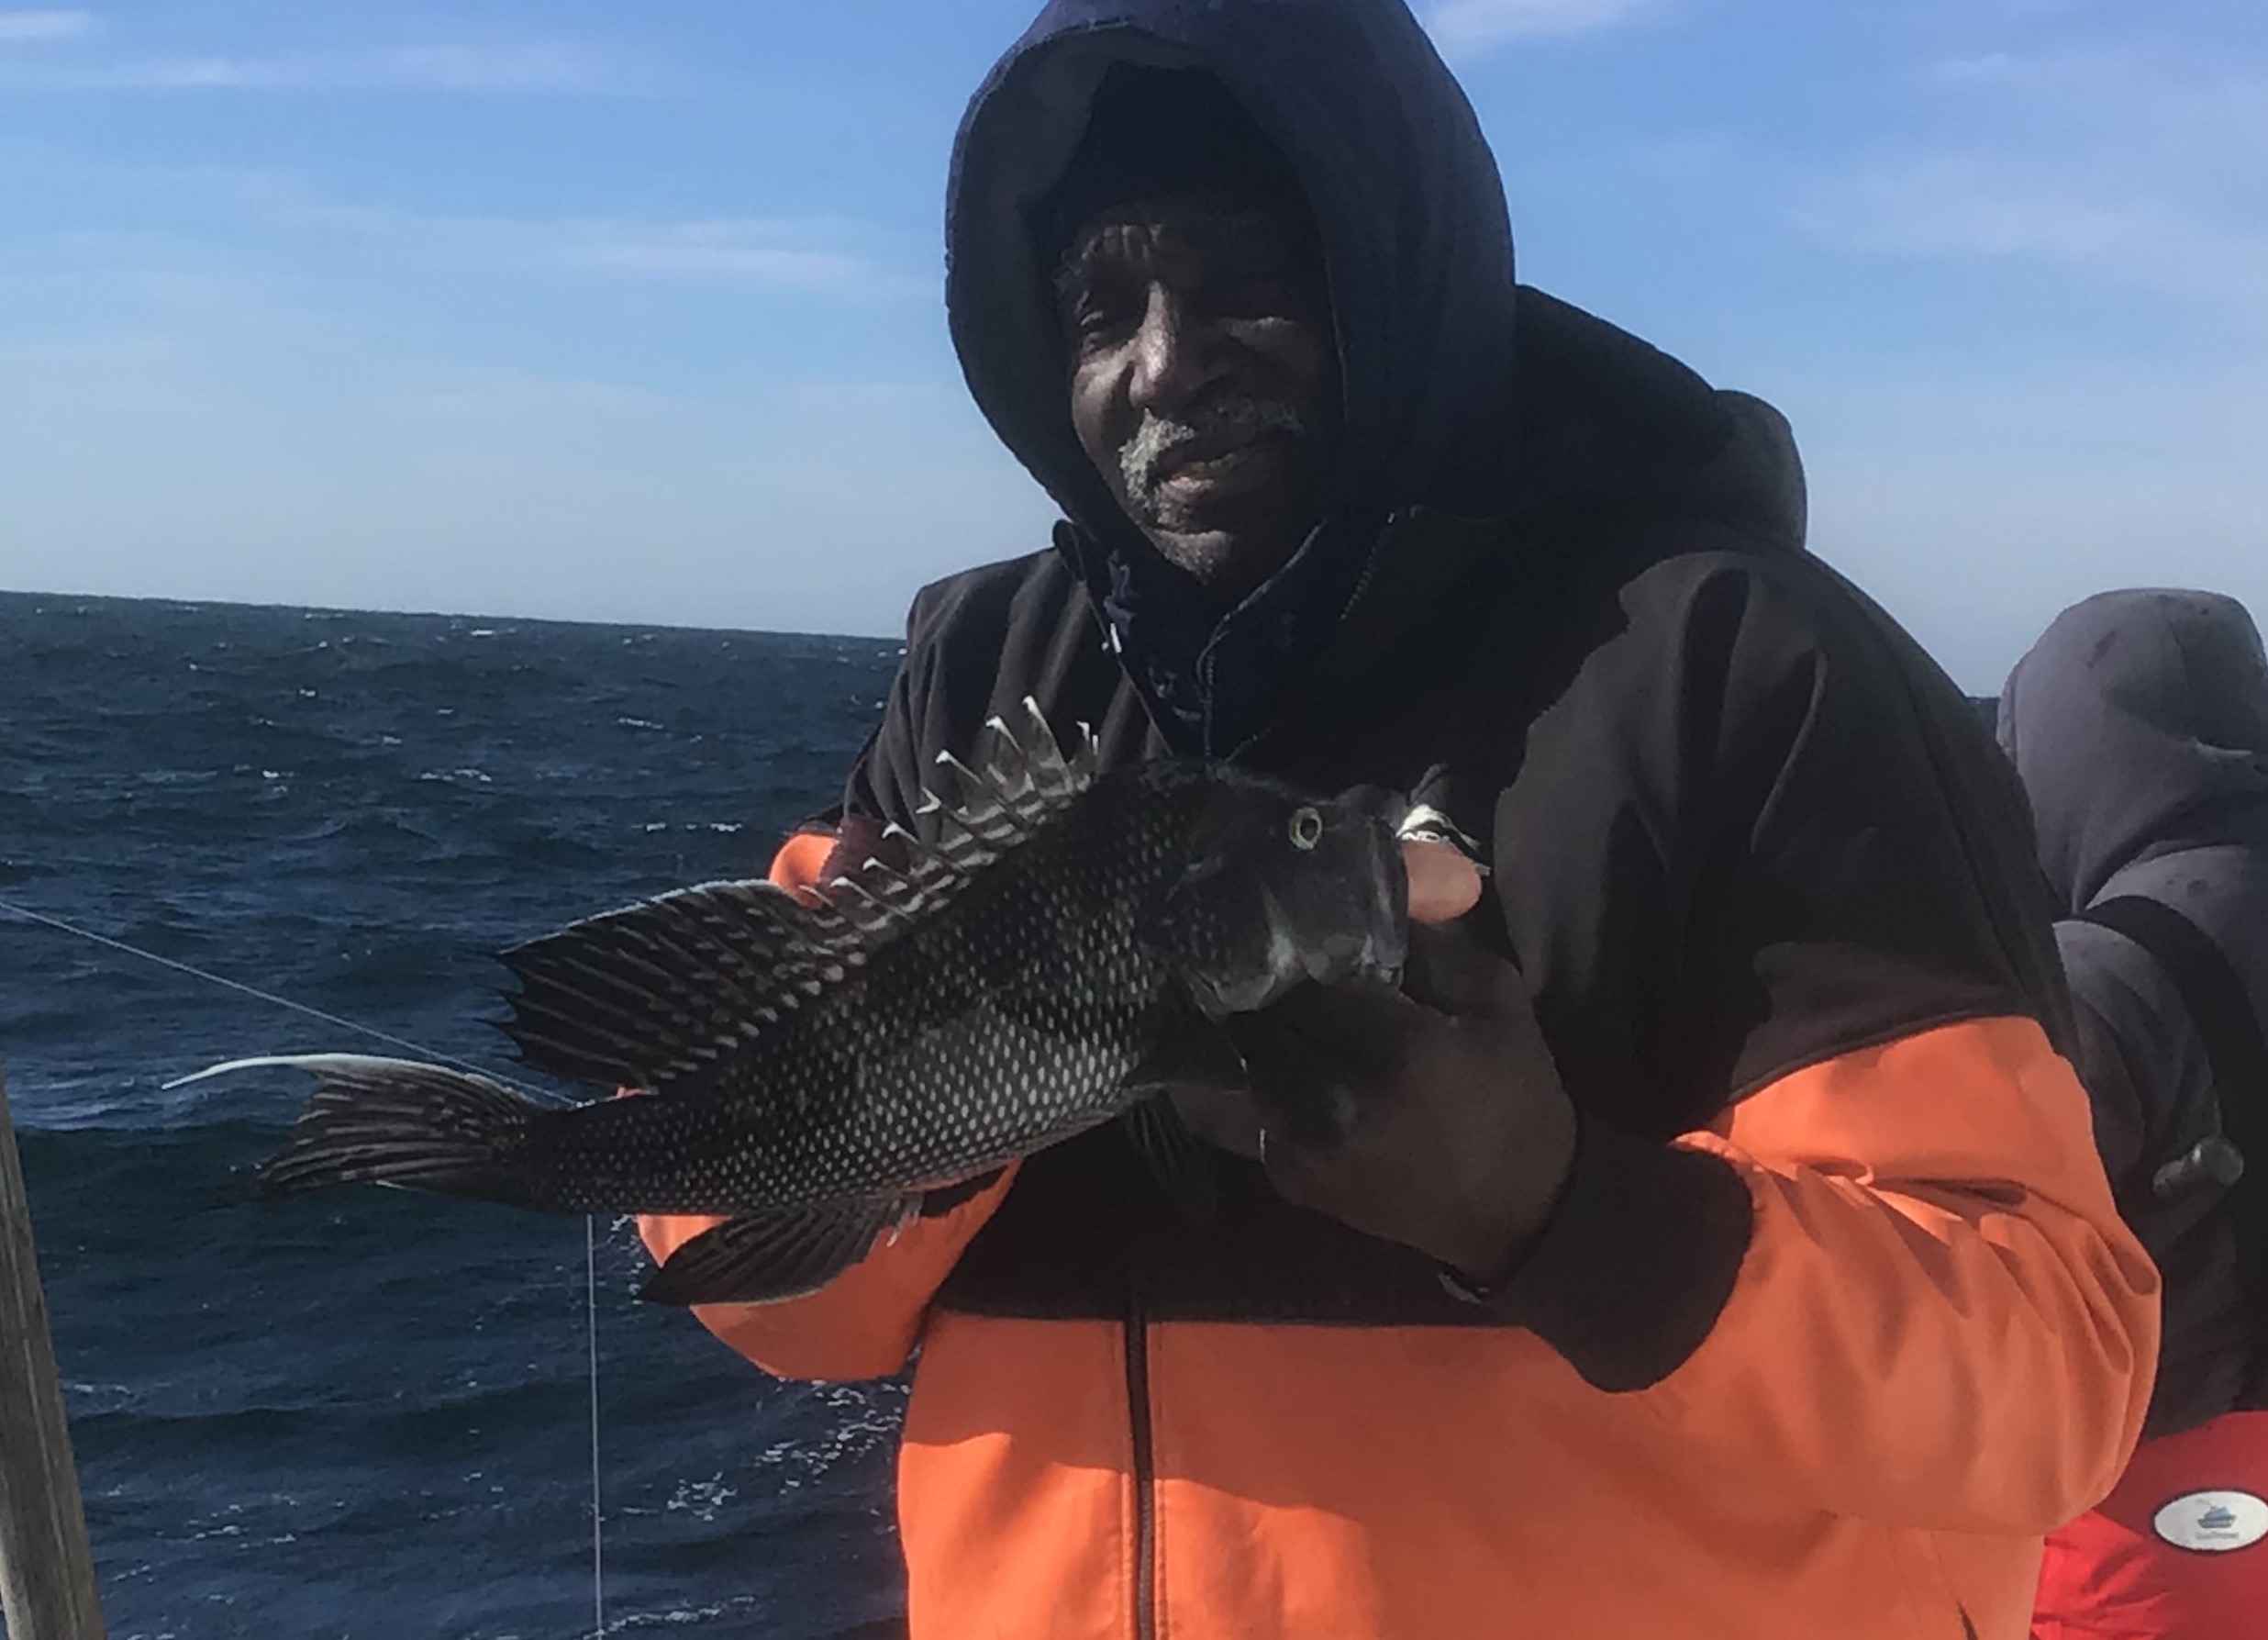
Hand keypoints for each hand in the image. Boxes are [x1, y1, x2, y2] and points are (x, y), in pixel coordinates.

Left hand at [1222, 849, 1574, 1283]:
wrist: (1517, 1212)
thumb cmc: (1514, 1094)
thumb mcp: (1494, 997)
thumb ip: (1428, 938)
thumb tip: (1365, 891)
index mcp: (1391, 1049)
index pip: (1303, 967)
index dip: (1295, 940)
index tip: (1298, 920)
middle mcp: (1331, 1098)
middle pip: (1264, 1012)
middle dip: (1271, 982)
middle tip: (1281, 959)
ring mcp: (1301, 1143)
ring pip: (1252, 1056)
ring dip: (1267, 1030)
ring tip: (1288, 1009)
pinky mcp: (1286, 1176)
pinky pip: (1256, 1105)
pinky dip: (1271, 1078)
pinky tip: (1299, 1063)